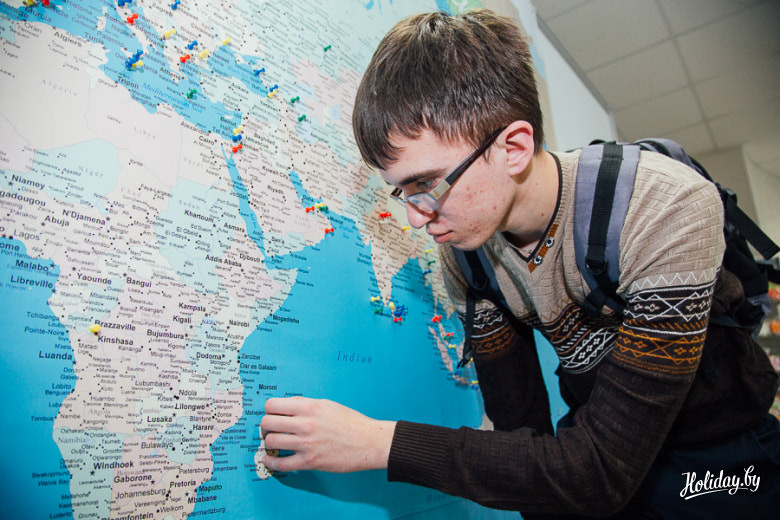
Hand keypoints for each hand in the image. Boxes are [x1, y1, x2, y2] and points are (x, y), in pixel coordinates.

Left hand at [260, 396, 395, 472]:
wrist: (369, 442)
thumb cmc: (351, 422)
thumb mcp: (328, 405)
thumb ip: (305, 405)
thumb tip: (286, 406)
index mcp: (309, 407)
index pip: (273, 405)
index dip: (270, 409)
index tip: (272, 414)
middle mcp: (305, 424)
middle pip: (268, 422)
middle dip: (267, 425)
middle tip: (271, 428)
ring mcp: (306, 444)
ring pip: (272, 441)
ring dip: (269, 442)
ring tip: (273, 442)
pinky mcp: (309, 462)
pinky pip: (281, 463)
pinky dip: (271, 461)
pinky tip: (270, 458)